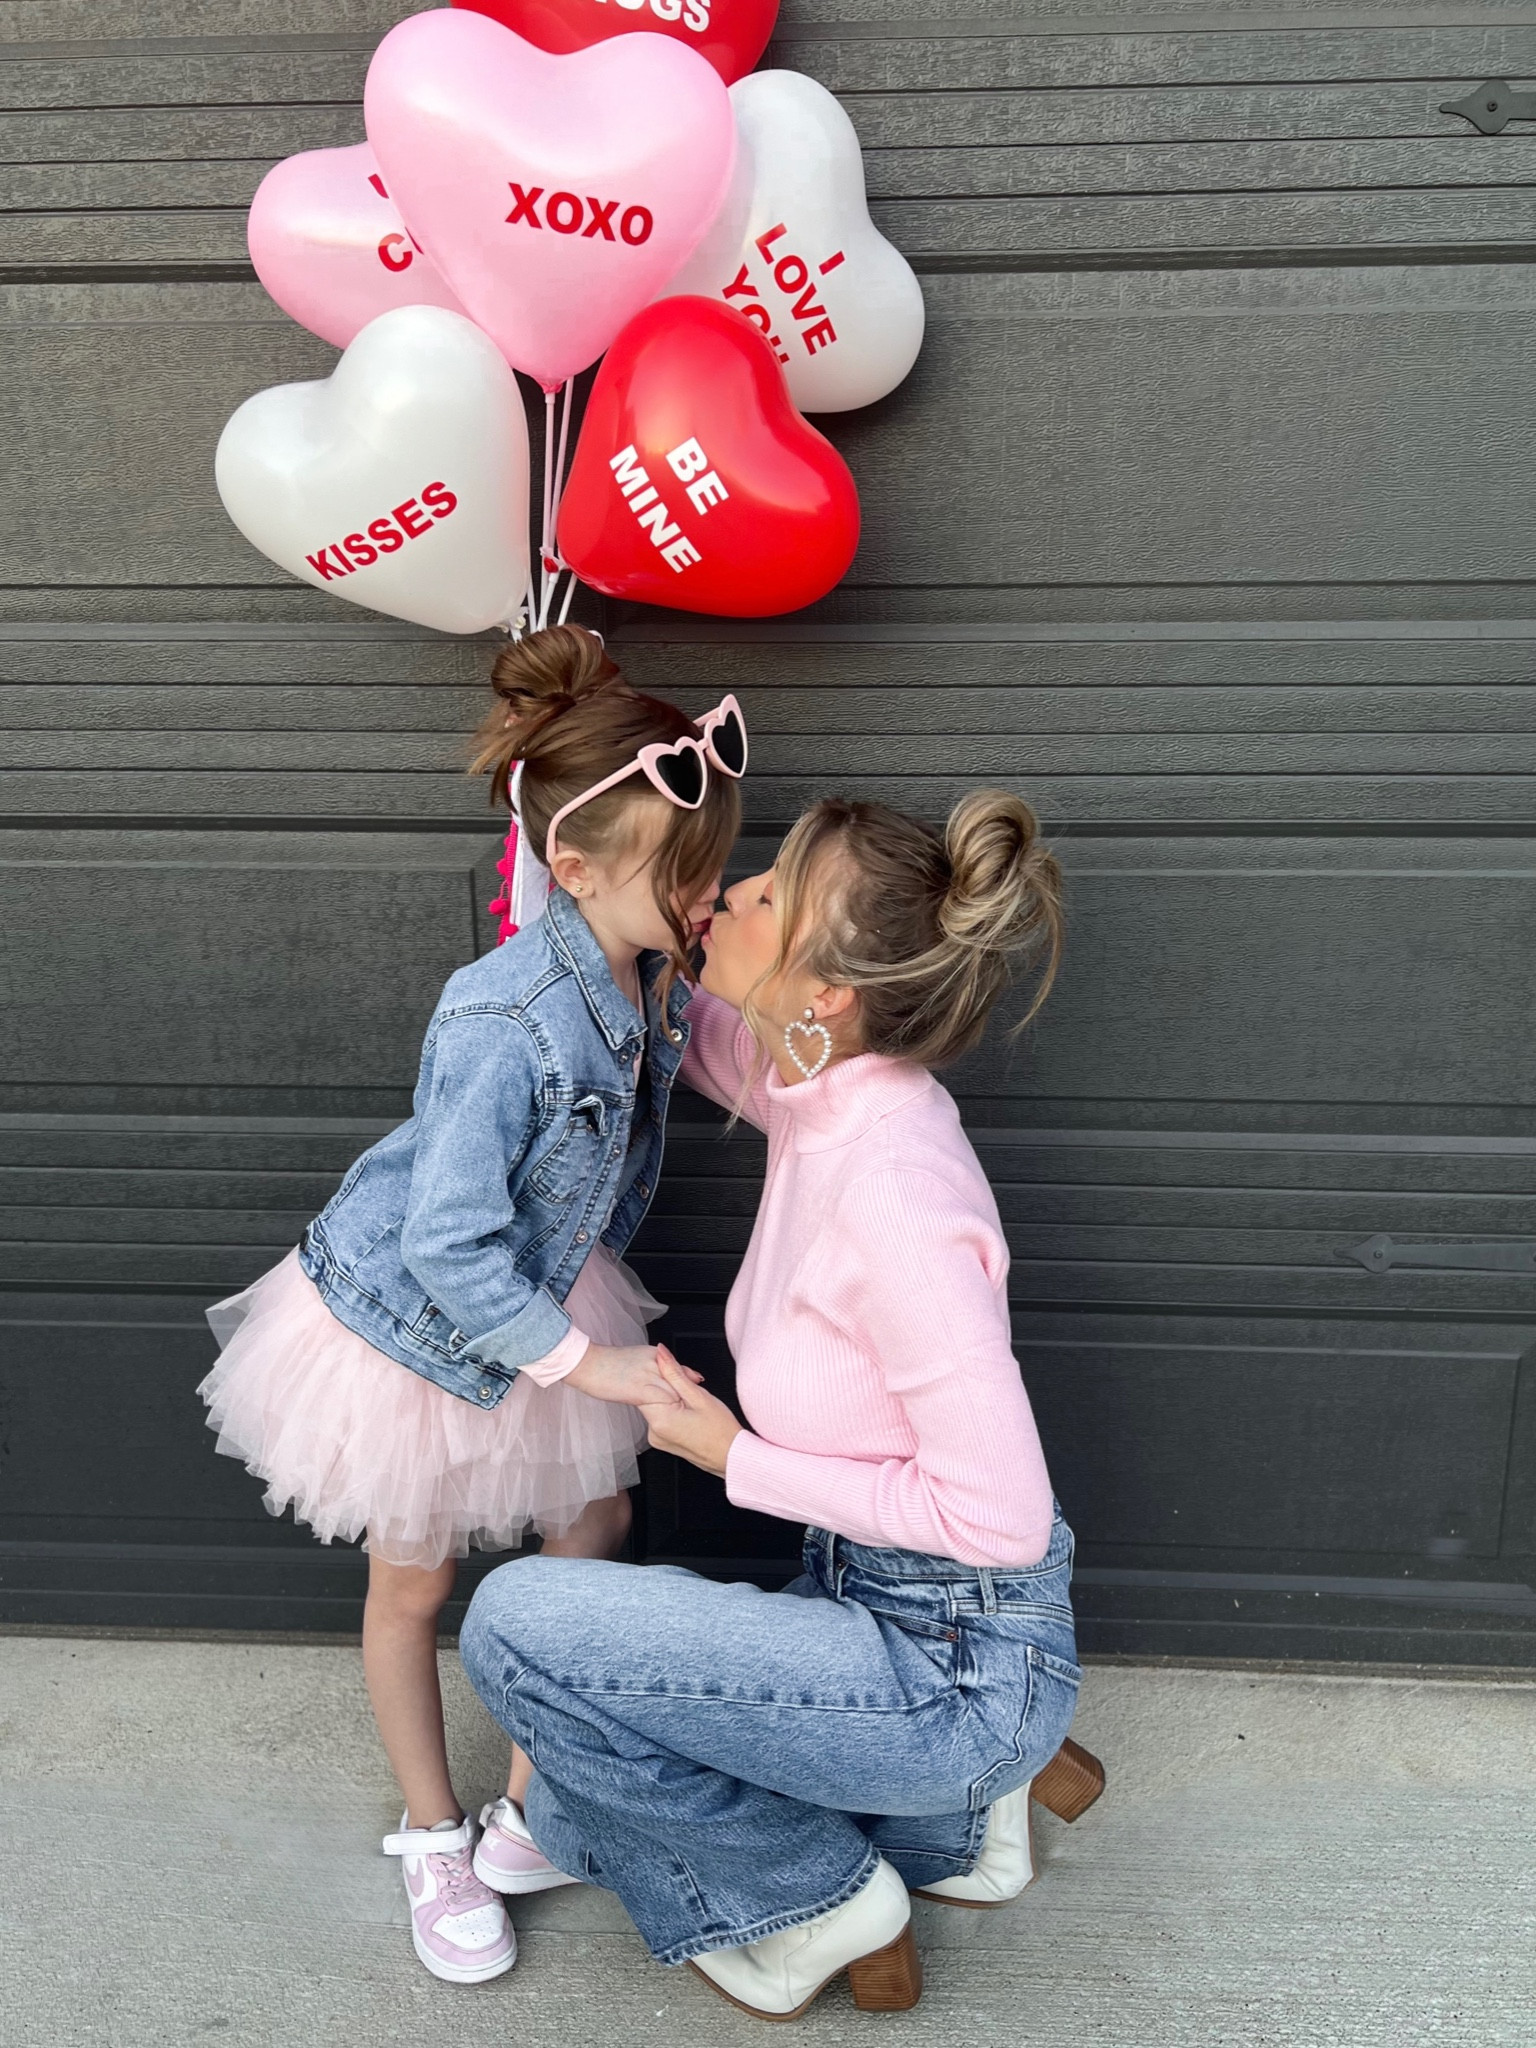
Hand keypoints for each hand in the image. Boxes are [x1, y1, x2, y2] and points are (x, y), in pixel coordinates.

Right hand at [563, 1343, 700, 1409]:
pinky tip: (673, 1419)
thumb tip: (662, 1378)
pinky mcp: (642, 1389)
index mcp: (654, 1354)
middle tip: (695, 1411)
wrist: (587, 1364)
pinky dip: (670, 1409)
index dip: (687, 1385)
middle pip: (681, 1381)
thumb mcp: (633, 1360)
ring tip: (687, 1418)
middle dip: (688, 1396)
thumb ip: (651, 1368)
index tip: (693, 1396)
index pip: (679, 1370)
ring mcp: (650, 1376)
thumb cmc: (606, 1365)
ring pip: (676, 1391)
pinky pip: (664, 1400)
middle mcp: (656, 1363)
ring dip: (682, 1405)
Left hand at [640, 1350, 742, 1475]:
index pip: (646, 1385)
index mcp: (660, 1419)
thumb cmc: (721, 1431)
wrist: (732, 1457)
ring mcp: (657, 1438)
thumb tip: (661, 1353)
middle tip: (692, 1392)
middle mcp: (653, 1431)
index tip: (682, 1379)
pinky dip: (673, 1411)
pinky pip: (662, 1417)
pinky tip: (690, 1416)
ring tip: (694, 1407)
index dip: (665, 1376)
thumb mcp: (699, 1396)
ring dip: (672, 1399)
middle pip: (651, 1395)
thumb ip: (675, 1373)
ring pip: (657, 1405)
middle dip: (669, 1387)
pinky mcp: (662, 1441)